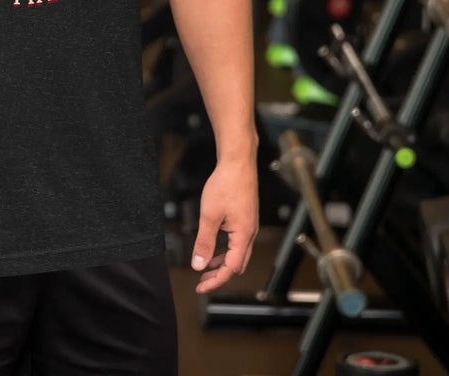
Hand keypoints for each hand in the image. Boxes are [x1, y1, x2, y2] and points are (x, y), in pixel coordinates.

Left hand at [190, 157, 258, 293]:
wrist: (238, 162)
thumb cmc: (226, 184)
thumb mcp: (209, 215)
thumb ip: (204, 242)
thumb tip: (198, 265)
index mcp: (243, 236)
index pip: (231, 269)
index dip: (216, 281)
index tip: (201, 287)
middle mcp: (250, 234)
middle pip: (237, 265)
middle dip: (220, 276)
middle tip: (202, 282)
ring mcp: (249, 226)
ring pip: (237, 254)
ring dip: (222, 264)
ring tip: (206, 269)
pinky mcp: (245, 219)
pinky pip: (237, 243)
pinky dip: (225, 251)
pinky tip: (214, 248)